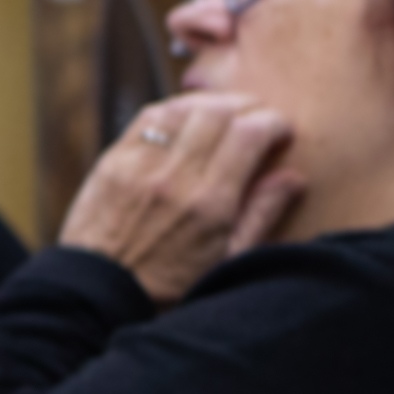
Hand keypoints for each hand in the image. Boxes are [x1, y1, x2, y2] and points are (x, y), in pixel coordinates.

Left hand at [56, 91, 299, 303]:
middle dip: (248, 106)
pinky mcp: (111, 162)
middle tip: (259, 117)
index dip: (274, 122)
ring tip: (227, 114)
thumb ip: (261, 213)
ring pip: (181, 108)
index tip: (282, 130)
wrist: (99, 290)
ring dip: (210, 104)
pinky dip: (174, 110)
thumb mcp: (228, 259)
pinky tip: (188, 119)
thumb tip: (293, 176)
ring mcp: (138, 166)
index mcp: (209, 203)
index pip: (248, 134)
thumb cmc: (169, 283)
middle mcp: (173, 178)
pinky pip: (146, 118)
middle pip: (217, 113)